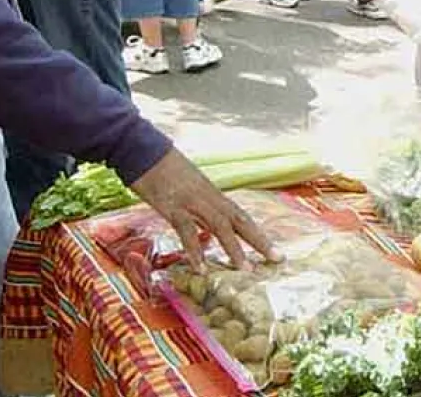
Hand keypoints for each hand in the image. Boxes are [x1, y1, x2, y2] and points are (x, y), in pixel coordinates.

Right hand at [129, 151, 278, 270]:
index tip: (274, 250)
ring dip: (233, 248)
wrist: (142, 149)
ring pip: (220, 225)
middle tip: (278, 259)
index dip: (258, 233)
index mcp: (212, 195)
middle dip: (259, 240)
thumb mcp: (185, 189)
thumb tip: (205, 233)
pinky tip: (200, 267)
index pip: (240, 216)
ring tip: (245, 269)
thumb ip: (198, 211)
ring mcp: (192, 201)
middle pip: (240, 220)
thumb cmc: (161, 169)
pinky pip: (187, 229)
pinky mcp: (173, 206)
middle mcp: (208, 198)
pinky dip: (194, 249)